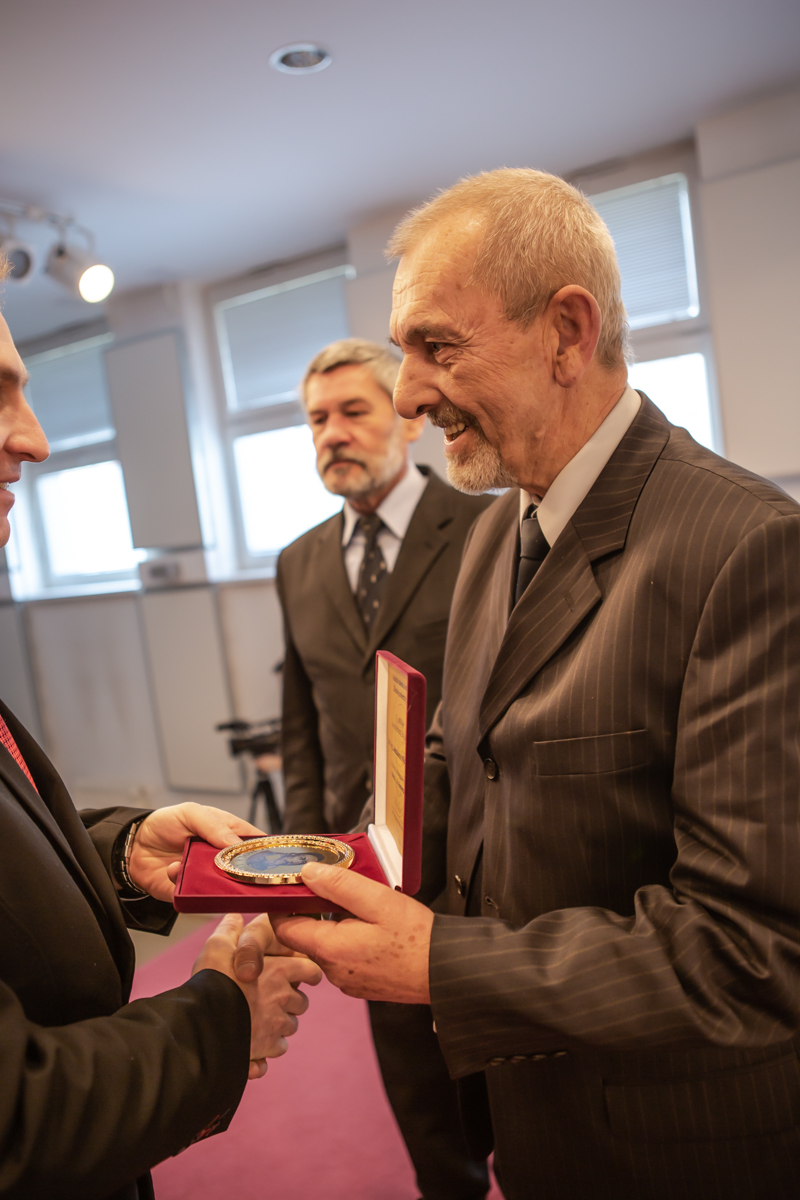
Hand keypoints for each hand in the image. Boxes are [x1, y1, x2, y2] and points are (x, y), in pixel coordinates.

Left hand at [128, 803, 264, 901]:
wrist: (132, 846)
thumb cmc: (165, 823)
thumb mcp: (190, 813)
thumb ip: (213, 825)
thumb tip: (235, 843)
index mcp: (227, 834)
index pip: (255, 843)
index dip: (266, 851)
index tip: (275, 858)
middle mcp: (222, 859)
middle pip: (246, 871)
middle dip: (247, 874)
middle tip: (245, 872)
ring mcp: (208, 878)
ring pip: (226, 888)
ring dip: (217, 881)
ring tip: (204, 870)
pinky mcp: (191, 894)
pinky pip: (198, 898)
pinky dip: (190, 887)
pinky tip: (175, 869)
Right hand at [193, 913, 321, 1078]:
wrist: (201, 1023)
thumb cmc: (211, 982)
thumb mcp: (217, 947)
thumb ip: (230, 931)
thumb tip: (236, 917)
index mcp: (278, 970)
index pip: (311, 970)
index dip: (308, 972)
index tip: (303, 975)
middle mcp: (283, 997)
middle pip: (301, 1001)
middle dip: (292, 1001)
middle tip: (275, 999)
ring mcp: (277, 1024)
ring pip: (291, 1025)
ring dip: (281, 1023)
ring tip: (262, 1019)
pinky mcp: (268, 1047)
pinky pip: (278, 1047)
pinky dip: (271, 1046)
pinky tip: (257, 1042)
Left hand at [272, 861, 432, 1003]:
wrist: (445, 972)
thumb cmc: (416, 937)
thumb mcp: (378, 900)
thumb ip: (339, 885)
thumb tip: (307, 873)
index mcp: (330, 949)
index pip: (284, 928)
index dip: (283, 905)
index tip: (294, 885)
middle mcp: (332, 970)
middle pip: (305, 936)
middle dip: (314, 911)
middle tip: (334, 887)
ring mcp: (346, 981)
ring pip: (326, 947)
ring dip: (334, 926)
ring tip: (360, 906)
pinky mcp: (361, 985)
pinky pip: (343, 959)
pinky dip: (349, 941)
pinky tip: (372, 929)